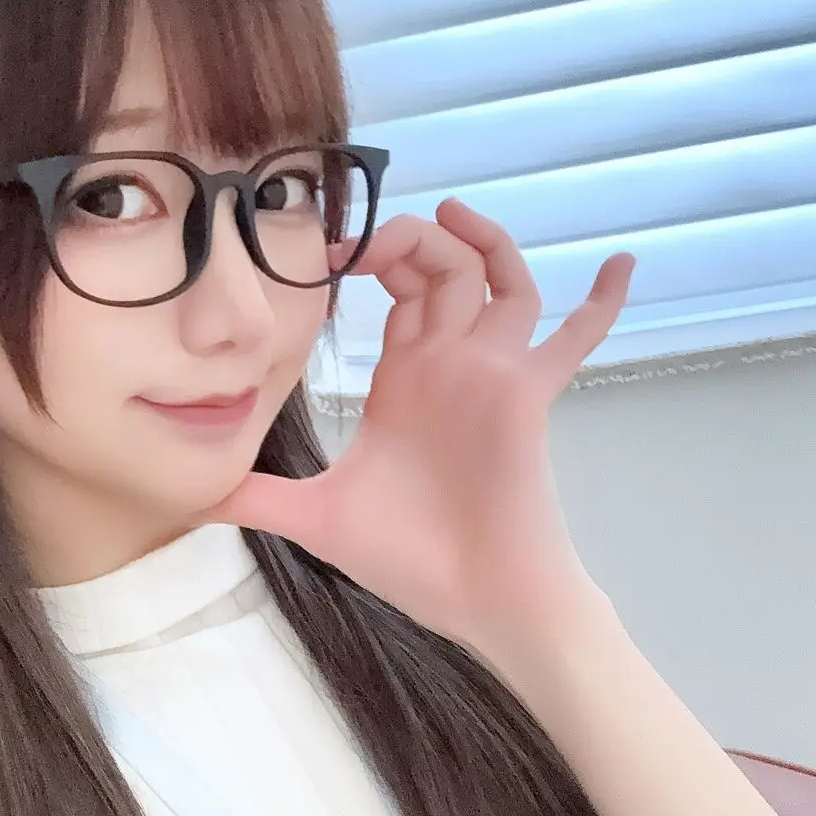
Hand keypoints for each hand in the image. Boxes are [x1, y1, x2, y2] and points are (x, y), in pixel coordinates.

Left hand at [205, 198, 635, 655]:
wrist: (475, 600)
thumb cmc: (409, 559)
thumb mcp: (316, 518)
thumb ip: (258, 499)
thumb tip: (193, 499)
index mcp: (404, 381)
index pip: (396, 293)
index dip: (370, 258)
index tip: (329, 252)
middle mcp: (451, 365)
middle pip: (443, 270)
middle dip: (410, 238)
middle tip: (369, 239)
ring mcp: (493, 374)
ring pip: (499, 281)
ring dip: (481, 243)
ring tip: (451, 214)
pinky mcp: (528, 395)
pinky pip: (573, 339)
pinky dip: (601, 302)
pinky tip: (622, 262)